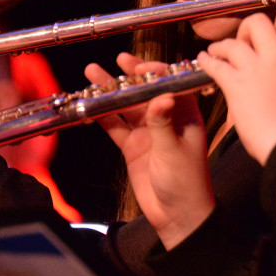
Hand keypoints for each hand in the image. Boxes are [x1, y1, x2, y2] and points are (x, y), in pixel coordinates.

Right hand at [85, 53, 214, 248]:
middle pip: (146, 90)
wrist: (177, 215)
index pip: (171, 84)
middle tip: (118, 59)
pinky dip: (102, 116)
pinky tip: (88, 104)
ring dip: (111, 91)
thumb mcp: (174, 150)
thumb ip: (163, 123)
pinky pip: (115, 126)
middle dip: (131, 75)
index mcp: (185, 114)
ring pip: (127, 105)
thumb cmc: (186, 182)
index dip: (157, 73)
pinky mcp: (133, 145)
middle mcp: (166, 118)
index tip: (140, 67)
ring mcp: (148, 131)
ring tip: (93, 73)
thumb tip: (161, 96)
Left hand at [198, 8, 275, 164]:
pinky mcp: (236, 86)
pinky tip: (204, 60)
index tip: (274, 31)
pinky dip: (207, 61)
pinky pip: (216, 66)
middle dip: (247, 29)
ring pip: (232, 43)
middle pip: (257, 22)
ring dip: (222, 47)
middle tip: (244, 42)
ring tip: (216, 52)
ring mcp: (254, 70)